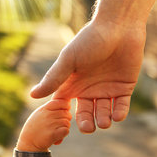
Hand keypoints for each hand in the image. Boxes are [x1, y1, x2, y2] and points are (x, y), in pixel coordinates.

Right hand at [17, 99, 71, 151]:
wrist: (28, 143)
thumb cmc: (36, 126)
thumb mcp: (40, 113)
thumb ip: (52, 107)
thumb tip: (68, 104)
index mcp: (44, 108)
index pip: (62, 102)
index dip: (66, 107)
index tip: (64, 112)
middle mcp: (47, 115)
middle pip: (66, 113)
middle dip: (66, 119)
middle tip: (59, 124)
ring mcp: (50, 124)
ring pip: (67, 122)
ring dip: (65, 127)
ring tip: (57, 130)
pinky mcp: (52, 134)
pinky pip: (66, 130)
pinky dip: (64, 134)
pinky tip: (58, 135)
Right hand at [30, 20, 145, 132]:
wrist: (119, 27)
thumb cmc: (91, 40)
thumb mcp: (69, 60)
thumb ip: (54, 78)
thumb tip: (32, 95)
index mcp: (73, 84)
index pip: (65, 106)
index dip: (62, 117)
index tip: (62, 128)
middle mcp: (89, 89)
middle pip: (85, 113)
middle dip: (86, 123)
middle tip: (87, 127)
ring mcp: (107, 89)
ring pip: (103, 113)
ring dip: (103, 120)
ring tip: (103, 122)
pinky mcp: (124, 88)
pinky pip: (121, 106)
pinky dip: (119, 113)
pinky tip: (117, 116)